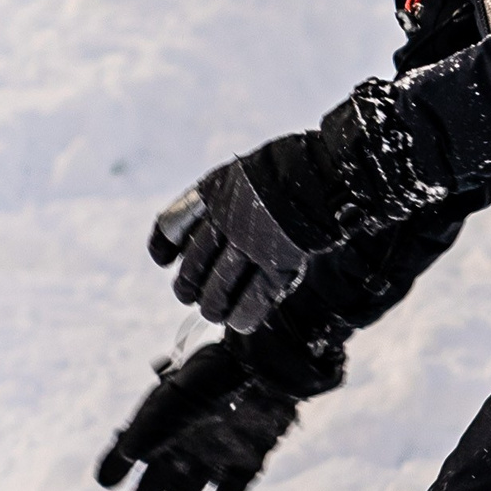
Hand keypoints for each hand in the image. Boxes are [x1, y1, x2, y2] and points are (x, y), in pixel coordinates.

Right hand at [94, 342, 300, 490]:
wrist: (260, 367)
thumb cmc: (209, 379)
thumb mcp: (170, 399)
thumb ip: (146, 426)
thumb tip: (126, 455)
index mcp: (157, 429)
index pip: (123, 457)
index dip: (112, 471)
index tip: (110, 481)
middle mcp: (179, 448)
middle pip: (151, 489)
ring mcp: (209, 460)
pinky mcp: (241, 468)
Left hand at [148, 133, 346, 333]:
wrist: (326, 166)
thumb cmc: (289, 167)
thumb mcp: (243, 172)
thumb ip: (225, 197)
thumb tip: (212, 225)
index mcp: (213, 191)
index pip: (171, 225)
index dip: (163, 247)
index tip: (164, 259)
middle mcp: (227, 219)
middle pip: (194, 264)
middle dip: (188, 286)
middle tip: (188, 296)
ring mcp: (252, 243)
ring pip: (219, 287)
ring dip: (213, 306)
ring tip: (213, 313)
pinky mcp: (280, 263)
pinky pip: (254, 298)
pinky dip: (244, 314)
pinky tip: (239, 324)